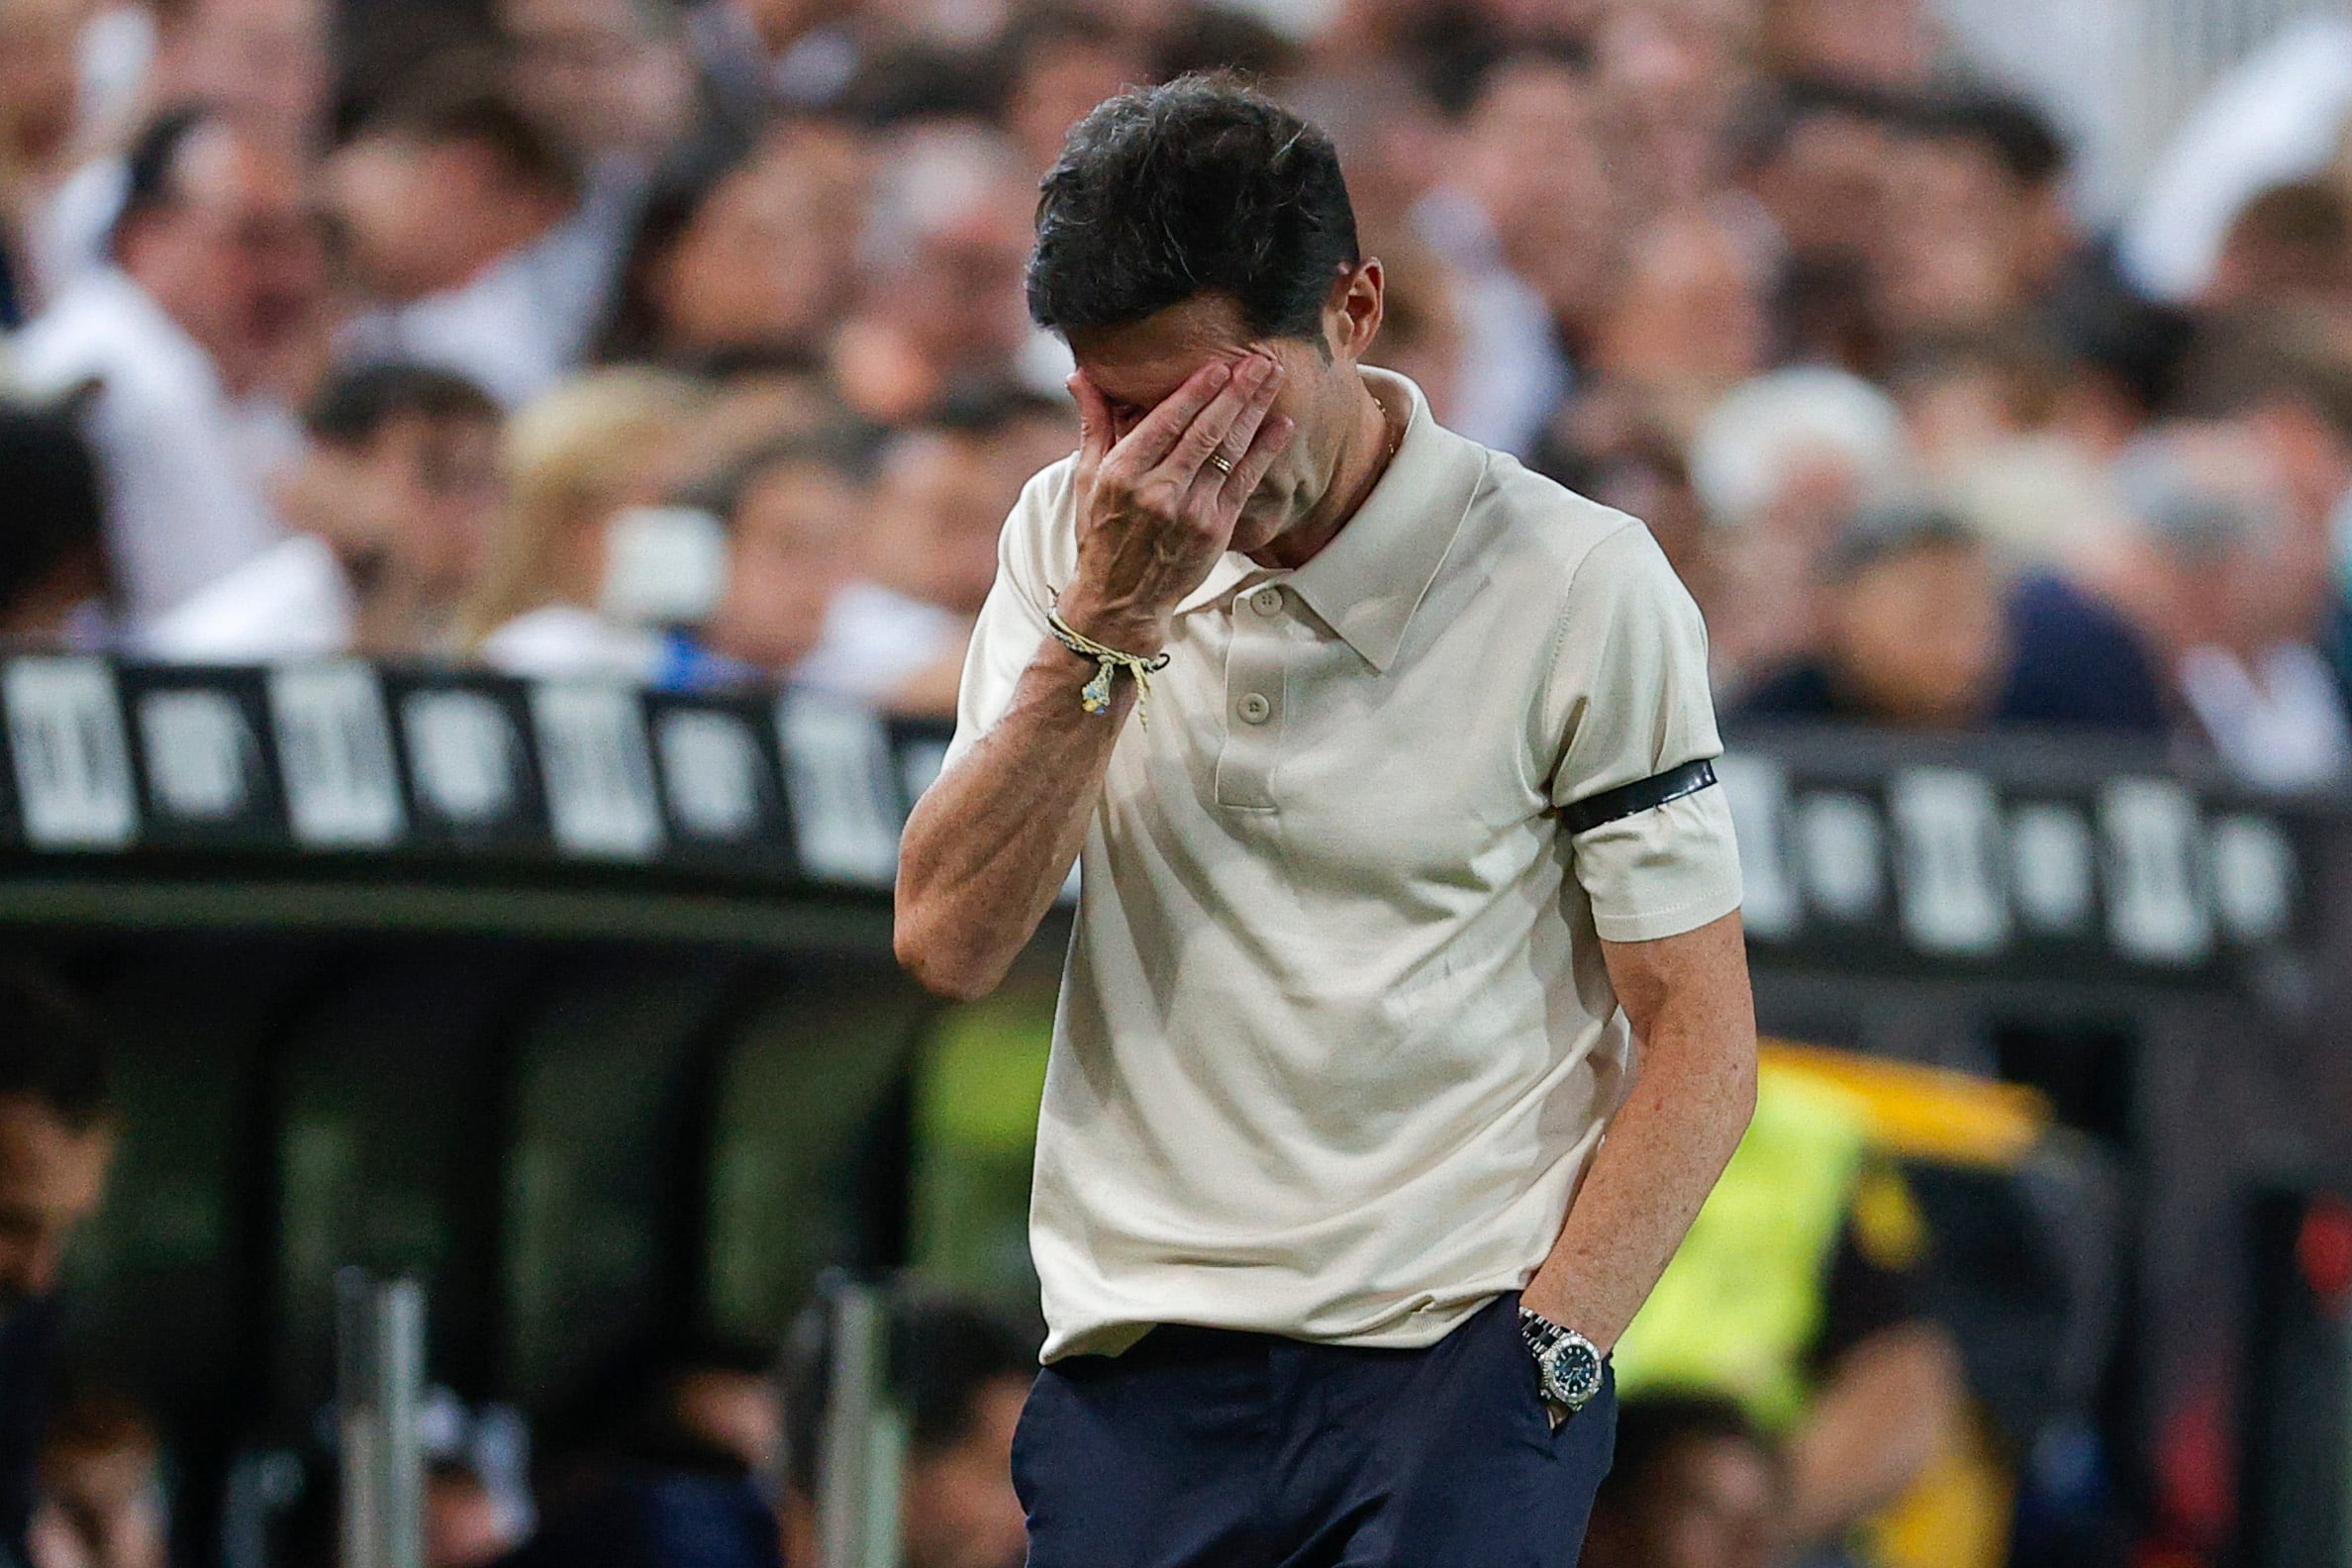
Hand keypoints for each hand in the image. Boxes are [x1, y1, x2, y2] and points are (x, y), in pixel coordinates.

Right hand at [1057, 354, 1294, 650]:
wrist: (1120, 600)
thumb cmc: (1101, 533)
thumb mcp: (1086, 478)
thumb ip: (1094, 424)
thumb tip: (1079, 375)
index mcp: (1123, 473)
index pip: (1166, 422)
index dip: (1196, 391)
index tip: (1219, 365)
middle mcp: (1157, 492)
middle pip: (1205, 430)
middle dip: (1236, 391)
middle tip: (1260, 359)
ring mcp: (1189, 513)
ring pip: (1228, 451)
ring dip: (1254, 411)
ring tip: (1272, 378)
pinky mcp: (1214, 531)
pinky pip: (1244, 482)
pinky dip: (1264, 451)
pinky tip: (1280, 424)